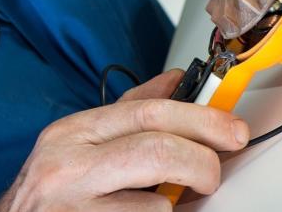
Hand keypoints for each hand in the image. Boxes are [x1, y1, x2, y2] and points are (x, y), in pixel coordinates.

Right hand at [0, 70, 248, 210]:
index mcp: (71, 133)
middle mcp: (67, 167)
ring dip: (176, 205)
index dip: (200, 119)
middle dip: (202, 159)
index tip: (231, 129)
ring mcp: (75, 208)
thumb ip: (126, 115)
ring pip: (157, 203)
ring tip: (174, 204)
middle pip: (156, 149)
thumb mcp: (80, 144)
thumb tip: (175, 83)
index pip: (146, 113)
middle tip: (216, 173)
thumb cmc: (50, 195)